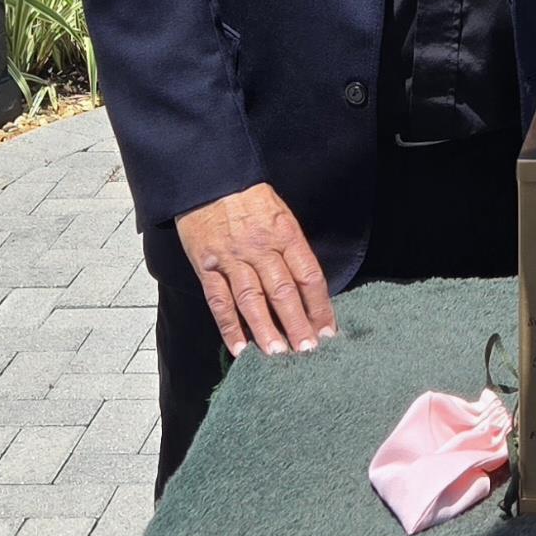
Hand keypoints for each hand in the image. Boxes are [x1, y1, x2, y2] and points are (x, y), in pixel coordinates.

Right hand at [175, 182, 335, 357]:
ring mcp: (232, 258)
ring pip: (252, 299)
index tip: (328, 332)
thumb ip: (292, 251)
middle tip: (308, 352)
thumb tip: (307, 291)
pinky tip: (239, 347)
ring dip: (266, 329)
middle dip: (297, 324)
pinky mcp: (207, 266)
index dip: (320, 306)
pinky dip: (229, 326)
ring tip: (278, 355)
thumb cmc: (250, 200)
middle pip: (283, 291)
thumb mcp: (281, 215)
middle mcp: (261, 248)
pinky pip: (219, 300)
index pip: (308, 275)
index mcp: (285, 234)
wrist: (210, 179)